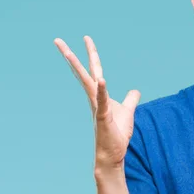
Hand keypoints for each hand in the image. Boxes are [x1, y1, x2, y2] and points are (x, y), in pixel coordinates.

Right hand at [54, 36, 140, 170]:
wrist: (112, 155)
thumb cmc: (116, 135)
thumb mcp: (128, 112)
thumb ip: (131, 100)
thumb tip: (136, 90)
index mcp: (99, 95)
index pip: (94, 70)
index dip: (91, 54)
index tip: (86, 38)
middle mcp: (94, 99)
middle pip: (83, 72)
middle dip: (71, 56)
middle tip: (58, 40)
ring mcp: (97, 107)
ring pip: (87, 83)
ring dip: (77, 67)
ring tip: (68, 52)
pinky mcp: (103, 117)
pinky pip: (102, 101)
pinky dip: (102, 90)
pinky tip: (101, 79)